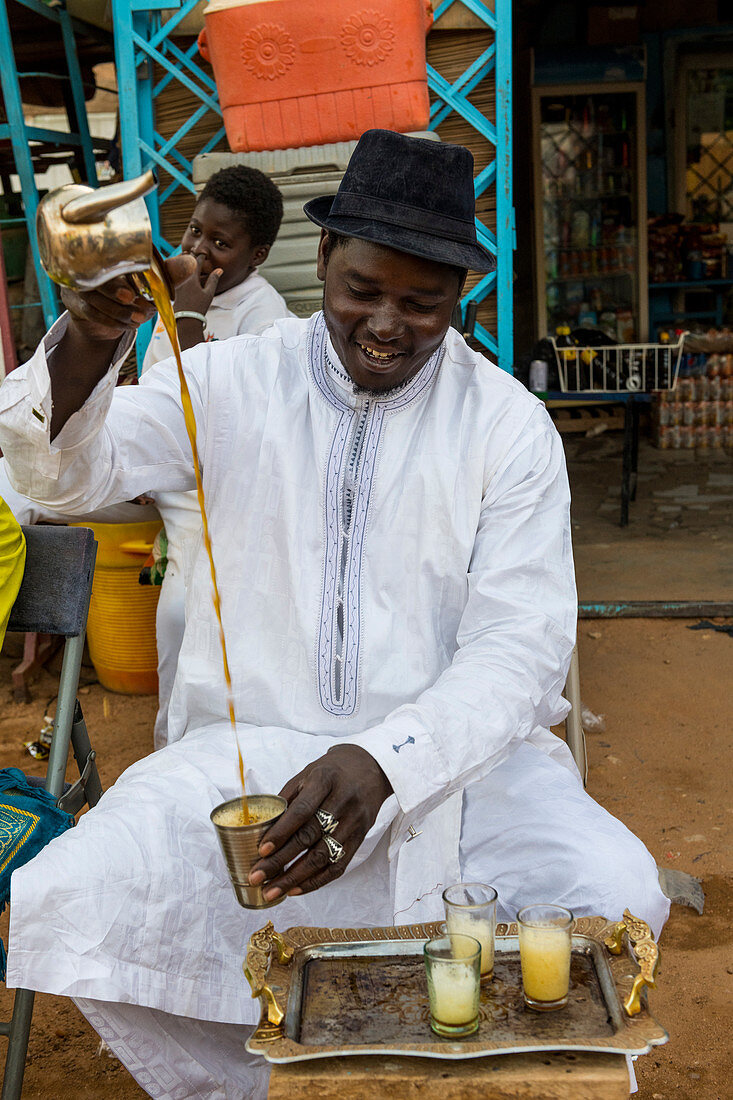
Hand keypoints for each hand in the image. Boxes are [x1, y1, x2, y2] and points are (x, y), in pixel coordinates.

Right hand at [59, 254, 197, 342]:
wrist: (103, 319)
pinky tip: (130, 325)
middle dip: (118, 293)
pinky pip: (92, 313)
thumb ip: (168, 274)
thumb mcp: (151, 284)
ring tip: (141, 319)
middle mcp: (87, 265)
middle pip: (96, 277)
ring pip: (94, 298)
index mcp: (105, 253)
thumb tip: (191, 263)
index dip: (122, 271)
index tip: (136, 289)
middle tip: (140, 306)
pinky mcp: (74, 303)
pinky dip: (114, 322)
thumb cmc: (130, 294)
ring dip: (121, 312)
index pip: (109, 254)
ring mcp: (77, 284)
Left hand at [173, 253, 221, 315]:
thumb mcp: (209, 293)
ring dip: (184, 263)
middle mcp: (183, 278)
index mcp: (192, 278)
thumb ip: (213, 280)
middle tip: (193, 252)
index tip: (204, 254)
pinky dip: (179, 271)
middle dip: (191, 257)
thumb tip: (219, 269)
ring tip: (185, 257)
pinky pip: (176, 276)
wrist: (186, 318)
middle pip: (187, 264)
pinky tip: (180, 272)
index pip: (198, 263)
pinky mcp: (174, 289)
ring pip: (180, 269)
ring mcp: (177, 284)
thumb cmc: (198, 307)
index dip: (201, 257)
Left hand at [248, 745, 392, 900]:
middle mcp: (343, 801)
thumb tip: (260, 829)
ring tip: (271, 890)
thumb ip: (287, 799)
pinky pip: (338, 866)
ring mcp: (355, 821)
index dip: (282, 832)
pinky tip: (295, 889)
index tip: (261, 850)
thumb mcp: (307, 774)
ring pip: (323, 856)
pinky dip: (315, 881)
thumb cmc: (331, 771)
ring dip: (295, 878)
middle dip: (281, 861)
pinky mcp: (361, 837)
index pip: (302, 810)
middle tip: (257, 877)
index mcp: (325, 780)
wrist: (370, 768)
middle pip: (310, 837)